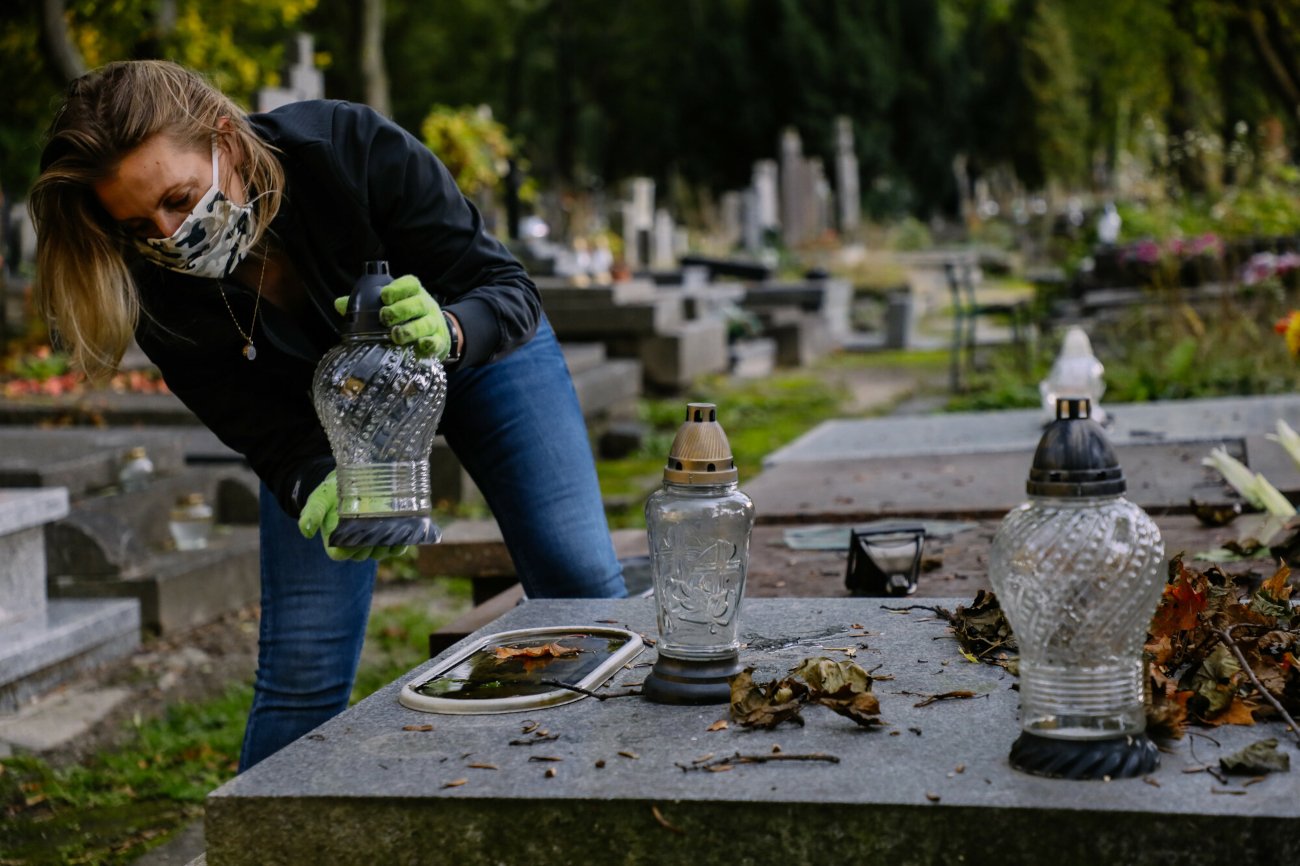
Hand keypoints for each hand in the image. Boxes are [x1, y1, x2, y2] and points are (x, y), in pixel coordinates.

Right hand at [298, 471, 409, 561]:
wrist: (349, 484)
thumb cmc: (330, 495)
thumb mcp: (318, 501)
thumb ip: (311, 514)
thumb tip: (306, 532)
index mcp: (336, 543)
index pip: (341, 555)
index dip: (348, 550)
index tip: (355, 538)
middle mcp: (356, 546)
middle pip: (364, 554)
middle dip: (370, 546)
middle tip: (378, 532)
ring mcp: (374, 542)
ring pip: (382, 552)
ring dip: (388, 545)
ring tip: (393, 531)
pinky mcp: (389, 536)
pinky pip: (397, 547)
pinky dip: (402, 542)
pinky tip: (406, 532)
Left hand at [332, 274, 450, 359]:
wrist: (436, 332)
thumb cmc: (407, 316)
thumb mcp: (391, 306)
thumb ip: (365, 305)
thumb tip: (339, 304)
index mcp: (412, 293)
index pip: (410, 284)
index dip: (398, 288)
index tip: (384, 295)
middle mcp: (425, 305)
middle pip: (418, 303)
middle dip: (401, 309)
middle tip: (385, 317)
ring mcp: (433, 323)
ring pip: (426, 323)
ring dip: (411, 329)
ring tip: (396, 335)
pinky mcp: (439, 340)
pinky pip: (436, 341)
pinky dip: (429, 344)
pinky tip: (420, 347)